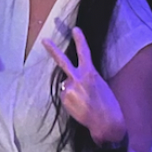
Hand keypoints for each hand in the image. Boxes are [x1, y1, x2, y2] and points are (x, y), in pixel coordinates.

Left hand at [42, 27, 123, 142]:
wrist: (106, 122)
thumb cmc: (107, 104)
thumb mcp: (100, 85)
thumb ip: (87, 78)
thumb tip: (74, 79)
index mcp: (91, 73)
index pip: (84, 53)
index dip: (80, 40)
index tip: (75, 29)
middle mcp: (78, 78)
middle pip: (63, 61)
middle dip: (53, 50)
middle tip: (44, 40)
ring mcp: (70, 88)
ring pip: (66, 85)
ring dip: (72, 90)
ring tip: (84, 101)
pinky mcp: (65, 98)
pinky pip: (65, 96)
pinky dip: (71, 100)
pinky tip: (80, 106)